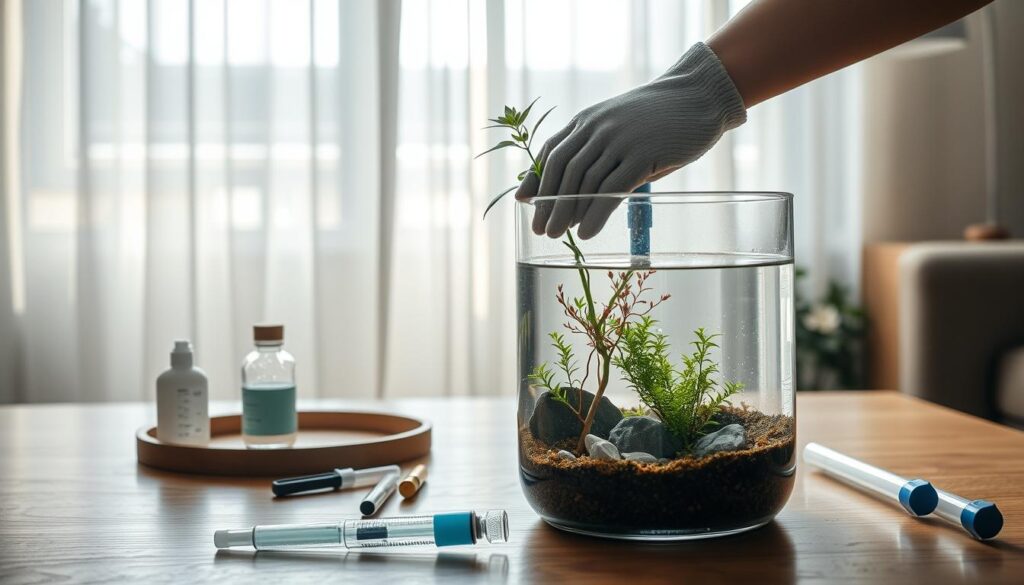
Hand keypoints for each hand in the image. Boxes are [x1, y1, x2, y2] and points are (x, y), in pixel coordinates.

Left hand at [516, 42, 746, 238]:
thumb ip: (601, 151)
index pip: (551, 151)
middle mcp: (597, 128)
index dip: (535, 179)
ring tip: (557, 235)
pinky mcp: (641, 155)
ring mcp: (618, 141)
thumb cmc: (663, 116)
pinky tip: (586, 232)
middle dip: (548, 202)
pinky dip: (594, 214)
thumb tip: (584, 193)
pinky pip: (611, 190)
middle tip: (541, 228)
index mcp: (588, 120)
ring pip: (582, 182)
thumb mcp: (622, 126)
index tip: (524, 202)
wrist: (699, 95)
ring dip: (566, 212)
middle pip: (562, 170)